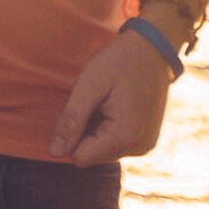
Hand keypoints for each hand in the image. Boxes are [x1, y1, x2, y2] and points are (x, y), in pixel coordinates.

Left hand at [48, 28, 174, 166]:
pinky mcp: (146, 139)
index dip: (69, 135)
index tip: (73, 108)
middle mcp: (139, 148)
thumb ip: (71, 120)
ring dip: (94, 130)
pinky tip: (112, 106)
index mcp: (125, 136)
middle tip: (88, 101)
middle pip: (92, 155)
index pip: (81, 157)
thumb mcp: (89, 86)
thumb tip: (55, 152)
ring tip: (102, 102)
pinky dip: (107, 128)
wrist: (152, 50)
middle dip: (82, 132)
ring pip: (103, 151)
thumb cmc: (119, 63)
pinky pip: (116, 144)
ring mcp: (145, 145)